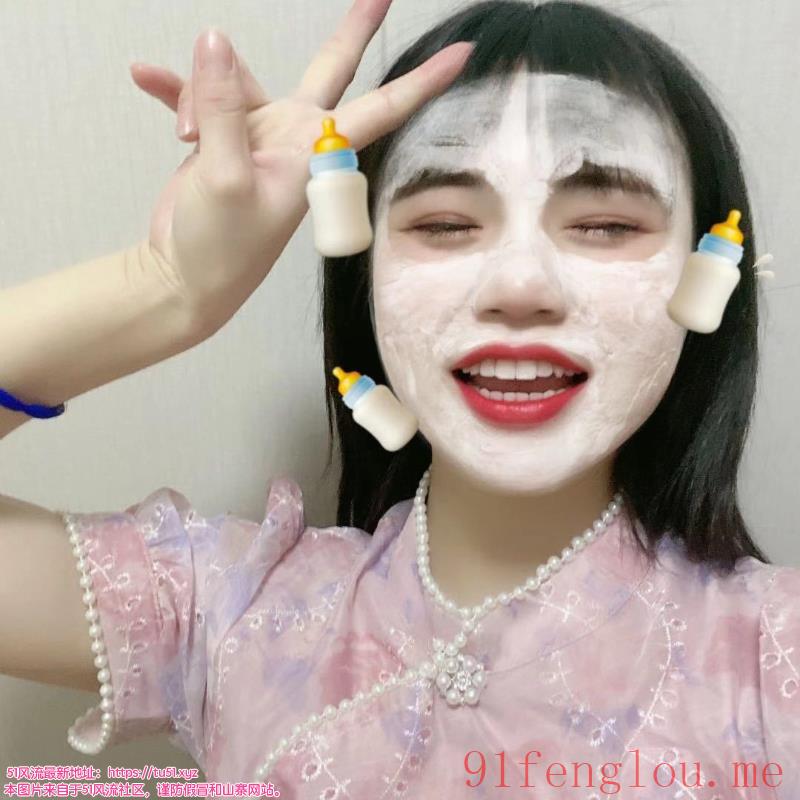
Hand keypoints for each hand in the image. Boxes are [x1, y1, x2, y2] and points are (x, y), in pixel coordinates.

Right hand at [128, 0, 474, 336]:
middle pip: (330, 72)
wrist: (183, 278)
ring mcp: (258, 138)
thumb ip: (223, 109)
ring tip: (183, 134)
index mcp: (314, 156)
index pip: (380, 111)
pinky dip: (175, 90)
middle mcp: (295, 141)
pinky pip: (201, 98)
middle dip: (353, 32)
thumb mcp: (224, 177)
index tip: (461, 55)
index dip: (419, 83)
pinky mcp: (223, 140)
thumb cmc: (219, 249)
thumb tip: (215, 41)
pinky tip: (144, 78)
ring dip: (202, 94)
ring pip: (238, 82)